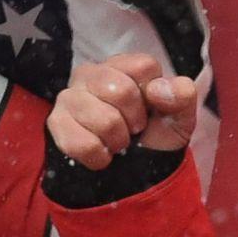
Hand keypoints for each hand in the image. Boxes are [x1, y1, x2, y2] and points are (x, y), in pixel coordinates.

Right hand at [47, 52, 197, 169]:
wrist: (132, 171)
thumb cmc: (155, 134)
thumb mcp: (180, 117)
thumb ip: (182, 96)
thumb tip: (158, 89)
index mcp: (124, 65)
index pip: (143, 66)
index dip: (152, 94)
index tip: (150, 109)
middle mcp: (92, 73)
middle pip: (121, 90)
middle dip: (135, 120)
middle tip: (133, 129)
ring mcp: (70, 96)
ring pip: (103, 120)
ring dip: (118, 140)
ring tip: (117, 141)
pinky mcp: (56, 122)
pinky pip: (82, 143)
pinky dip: (100, 157)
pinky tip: (102, 153)